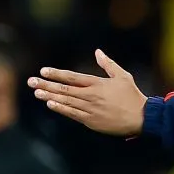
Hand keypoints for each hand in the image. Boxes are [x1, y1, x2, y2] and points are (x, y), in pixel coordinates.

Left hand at [29, 49, 146, 136]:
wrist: (141, 118)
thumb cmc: (132, 96)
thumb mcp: (123, 76)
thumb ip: (108, 64)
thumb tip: (97, 52)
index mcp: (97, 84)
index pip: (72, 77)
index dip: (57, 74)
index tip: (44, 70)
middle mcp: (91, 95)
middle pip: (64, 89)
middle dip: (46, 84)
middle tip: (31, 81)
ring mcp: (90, 109)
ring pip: (66, 101)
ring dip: (49, 96)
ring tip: (36, 92)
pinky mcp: (92, 121)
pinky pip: (73, 114)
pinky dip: (61, 109)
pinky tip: (50, 104)